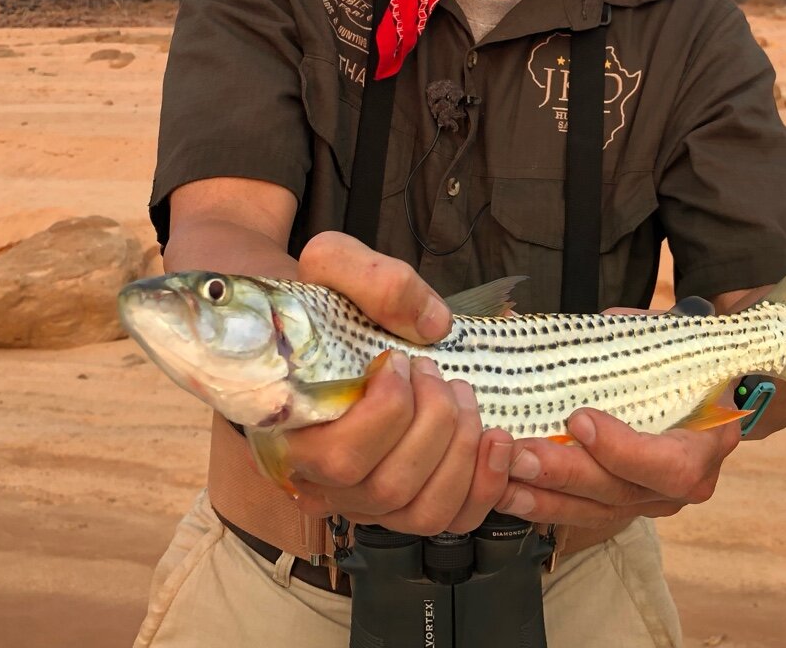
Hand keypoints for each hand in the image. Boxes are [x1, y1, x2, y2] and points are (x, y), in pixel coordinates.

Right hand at [285, 232, 513, 533]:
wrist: (324, 330)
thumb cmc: (322, 302)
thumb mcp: (332, 264)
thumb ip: (372, 279)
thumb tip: (433, 326)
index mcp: (290, 433)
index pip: (339, 458)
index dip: (385, 413)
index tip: (400, 360)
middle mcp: (323, 484)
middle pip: (388, 487)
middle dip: (433, 423)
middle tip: (436, 370)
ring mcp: (367, 502)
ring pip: (423, 513)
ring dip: (461, 452)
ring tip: (463, 396)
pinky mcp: (408, 504)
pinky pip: (453, 521)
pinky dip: (485, 484)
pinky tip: (496, 438)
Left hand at [494, 302, 739, 526]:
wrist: (699, 393)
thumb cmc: (684, 364)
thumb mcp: (674, 343)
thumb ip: (640, 336)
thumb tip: (597, 326)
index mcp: (706, 443)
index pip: (672, 466)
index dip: (624, 450)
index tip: (579, 420)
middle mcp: (680, 486)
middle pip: (621, 492)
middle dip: (566, 474)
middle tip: (522, 454)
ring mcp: (647, 502)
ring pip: (595, 512)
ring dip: (544, 497)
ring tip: (504, 478)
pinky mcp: (618, 507)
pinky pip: (579, 514)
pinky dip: (541, 504)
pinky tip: (507, 491)